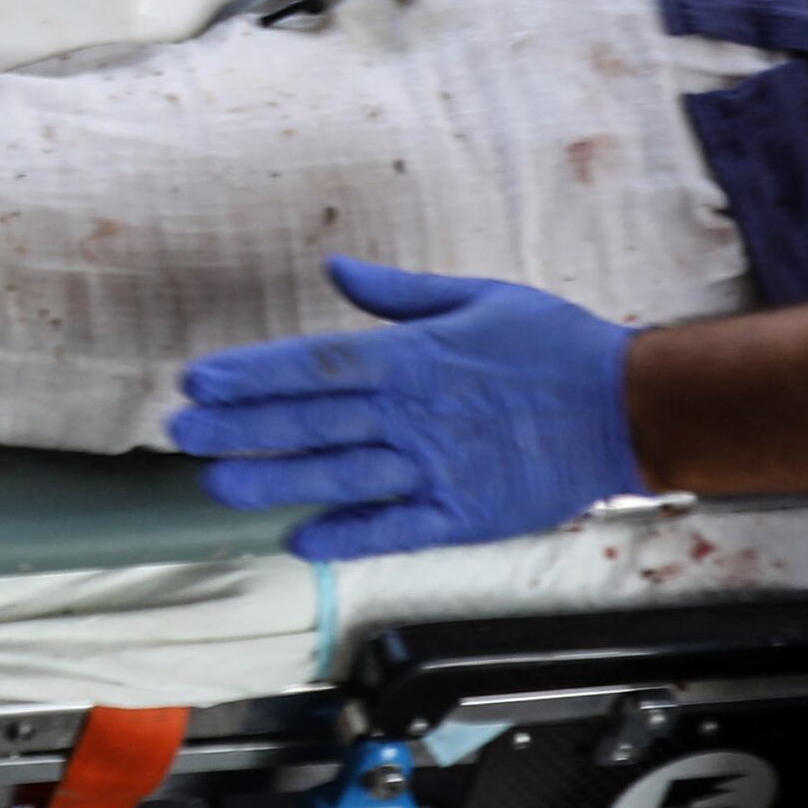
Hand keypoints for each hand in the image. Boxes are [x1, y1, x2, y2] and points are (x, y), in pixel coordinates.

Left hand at [170, 256, 649, 561]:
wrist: (627, 407)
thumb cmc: (553, 345)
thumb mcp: (475, 296)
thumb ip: (397, 292)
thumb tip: (335, 267)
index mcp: (413, 357)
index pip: (314, 365)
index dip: (251, 373)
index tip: (198, 380)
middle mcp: (414, 413)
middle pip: (311, 422)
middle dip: (239, 426)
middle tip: (181, 433)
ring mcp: (437, 468)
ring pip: (340, 476)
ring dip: (274, 480)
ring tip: (216, 485)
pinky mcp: (464, 514)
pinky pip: (395, 529)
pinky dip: (348, 535)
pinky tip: (301, 540)